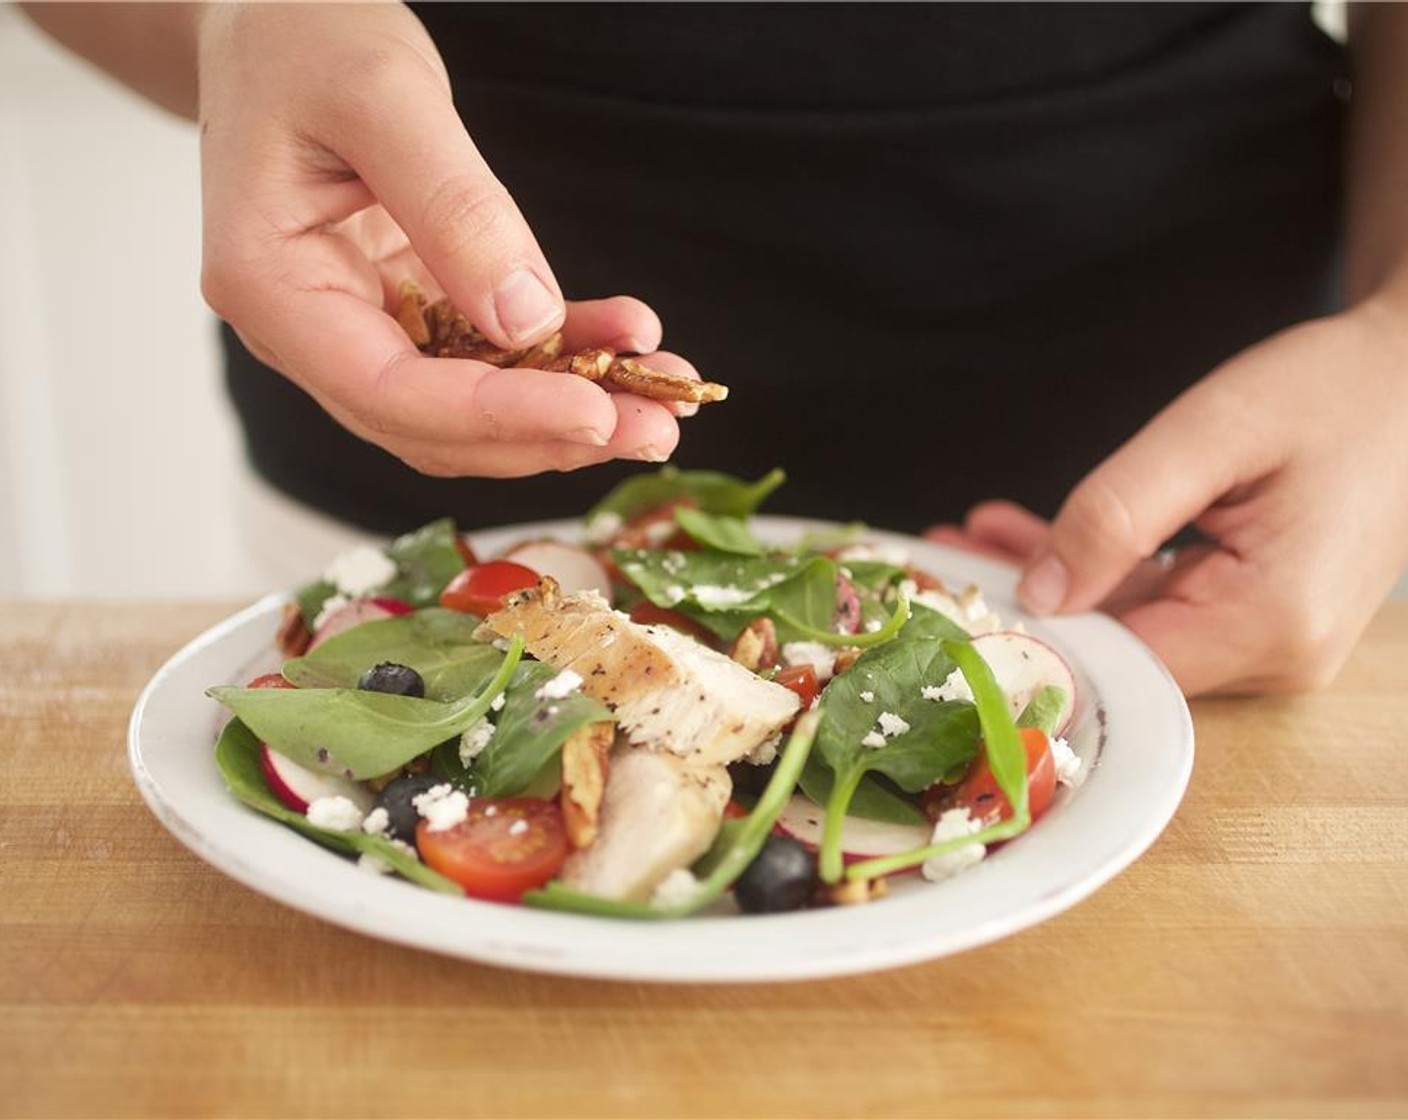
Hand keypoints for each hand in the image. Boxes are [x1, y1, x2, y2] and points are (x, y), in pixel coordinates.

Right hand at [196, 3, 687, 476]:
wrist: (279, 18)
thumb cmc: (308, 37)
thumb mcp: (384, 97)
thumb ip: (453, 209)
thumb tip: (526, 321)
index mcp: (271, 287)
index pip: (387, 392)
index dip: (496, 418)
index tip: (595, 414)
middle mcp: (308, 329)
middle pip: (435, 424)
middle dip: (550, 434)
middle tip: (655, 428)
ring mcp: (361, 325)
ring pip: (470, 407)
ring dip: (569, 410)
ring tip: (664, 403)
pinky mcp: (411, 309)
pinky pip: (490, 355)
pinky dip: (563, 354)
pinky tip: (627, 337)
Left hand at [927, 301, 1407, 694]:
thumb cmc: (1336, 390)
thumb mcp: (1215, 431)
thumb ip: (1119, 510)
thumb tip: (1042, 591)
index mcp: (1273, 620)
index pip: (1121, 661)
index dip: (1033, 636)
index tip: (956, 598)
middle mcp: (1278, 652)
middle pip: (1121, 647)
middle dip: (1029, 601)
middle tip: (947, 552)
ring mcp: (1273, 640)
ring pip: (1133, 625)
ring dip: (1056, 580)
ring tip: (976, 534)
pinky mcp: (1261, 614)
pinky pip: (1162, 603)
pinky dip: (1102, 569)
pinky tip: (1035, 532)